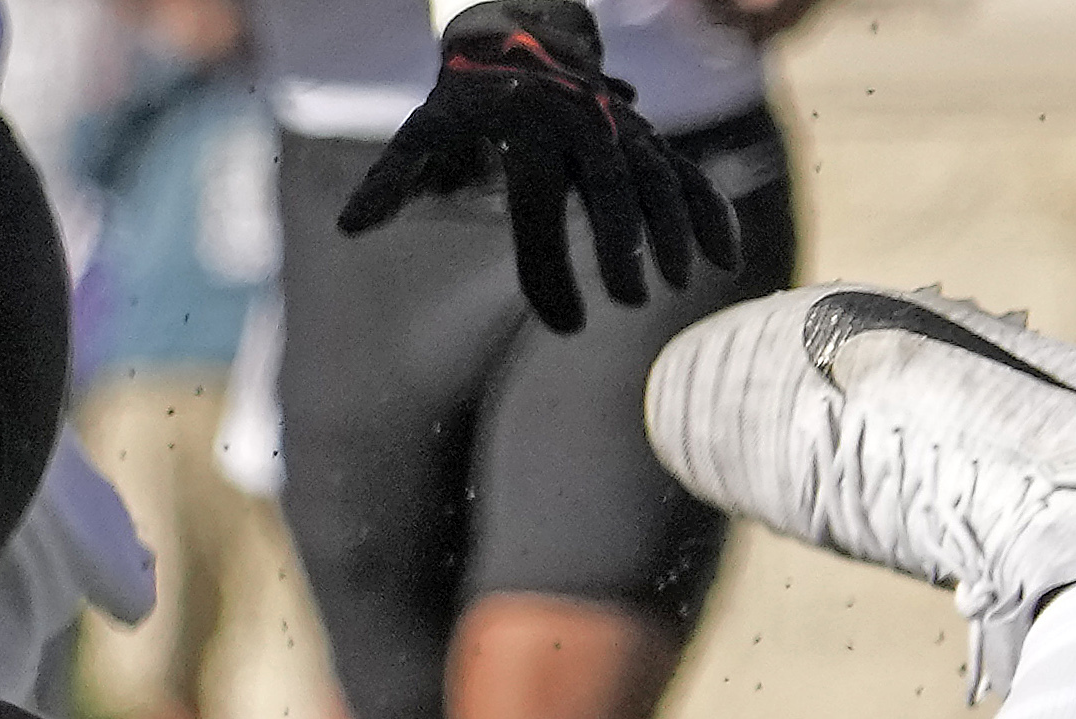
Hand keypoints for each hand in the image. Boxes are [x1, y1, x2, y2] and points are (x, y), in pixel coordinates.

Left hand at [338, 2, 743, 335]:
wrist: (517, 34)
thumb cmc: (464, 100)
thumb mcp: (422, 129)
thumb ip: (392, 178)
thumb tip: (350, 225)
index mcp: (527, 130)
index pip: (539, 206)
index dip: (551, 268)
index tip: (565, 327)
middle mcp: (581, 124)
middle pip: (610, 186)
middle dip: (623, 242)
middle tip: (629, 300)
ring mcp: (619, 129)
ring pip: (657, 176)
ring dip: (673, 228)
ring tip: (678, 284)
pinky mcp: (645, 139)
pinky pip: (685, 172)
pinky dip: (709, 209)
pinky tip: (725, 259)